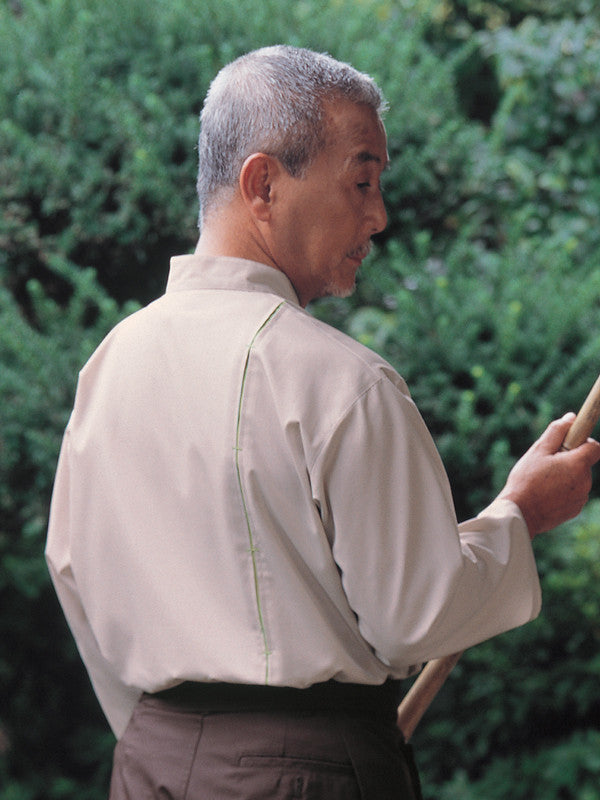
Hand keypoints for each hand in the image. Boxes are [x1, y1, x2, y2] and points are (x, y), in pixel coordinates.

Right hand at [497, 413, 599, 537]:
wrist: (521, 513)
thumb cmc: (526, 480)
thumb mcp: (538, 450)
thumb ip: (557, 431)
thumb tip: (571, 418)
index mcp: (578, 464)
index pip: (594, 447)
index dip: (582, 442)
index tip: (568, 443)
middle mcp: (585, 482)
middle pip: (583, 463)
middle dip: (569, 460)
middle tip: (547, 463)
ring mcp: (581, 498)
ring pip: (578, 479)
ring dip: (566, 476)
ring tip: (542, 481)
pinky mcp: (575, 510)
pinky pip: (573, 494)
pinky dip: (563, 491)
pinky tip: (545, 493)